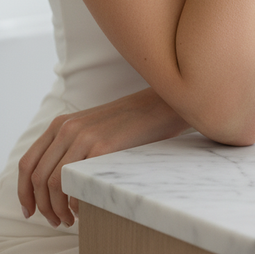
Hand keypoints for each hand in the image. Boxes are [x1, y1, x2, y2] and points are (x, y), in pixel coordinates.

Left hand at [18, 89, 187, 228]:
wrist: (157, 107)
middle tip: (56, 221)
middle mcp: (67, 129)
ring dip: (57, 210)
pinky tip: (84, 209)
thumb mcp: (89, 128)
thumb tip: (51, 185)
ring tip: (70, 219)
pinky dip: (75, 204)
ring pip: (52, 185)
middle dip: (43, 208)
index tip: (30, 210)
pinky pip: (75, 184)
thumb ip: (68, 147)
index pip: (28, 164)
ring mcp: (84, 137)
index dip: (24, 192)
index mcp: (61, 124)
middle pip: (37, 179)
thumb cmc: (126, 123)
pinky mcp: (102, 148)